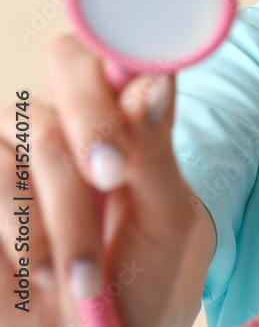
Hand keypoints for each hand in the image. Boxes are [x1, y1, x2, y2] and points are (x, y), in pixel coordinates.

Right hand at [0, 35, 202, 325]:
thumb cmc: (148, 270)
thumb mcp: (168, 219)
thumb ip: (156, 150)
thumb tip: (155, 79)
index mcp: (116, 116)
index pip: (97, 57)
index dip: (104, 91)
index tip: (118, 152)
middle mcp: (59, 125)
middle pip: (53, 98)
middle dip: (85, 148)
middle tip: (111, 180)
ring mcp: (11, 160)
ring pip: (19, 154)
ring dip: (57, 224)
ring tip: (85, 276)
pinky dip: (19, 244)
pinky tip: (40, 276)